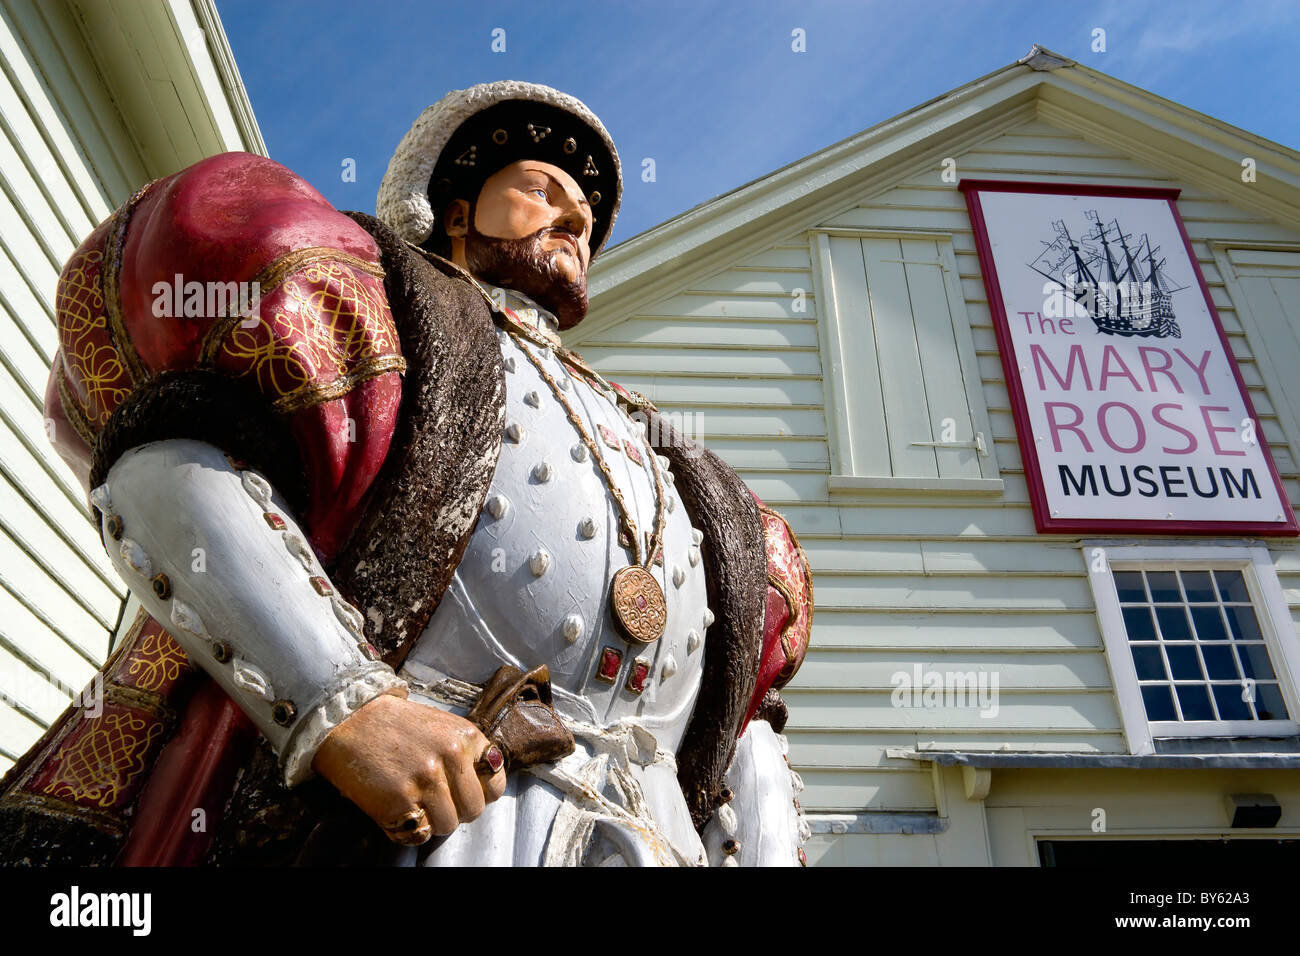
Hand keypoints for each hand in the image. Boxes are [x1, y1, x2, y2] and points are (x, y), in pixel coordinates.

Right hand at [311, 691, 506, 844]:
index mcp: (466, 737)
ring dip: (433, 821)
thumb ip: (467, 753)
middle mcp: (450, 757)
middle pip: (474, 809)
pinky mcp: (399, 801)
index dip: (481, 793)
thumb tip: (488, 784)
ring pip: (449, 825)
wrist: (349, 720)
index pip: (496, 784)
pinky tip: (398, 808)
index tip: (464, 792)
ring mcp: (425, 780)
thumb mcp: (442, 727)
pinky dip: (410, 829)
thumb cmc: (396, 726)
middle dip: (457, 810)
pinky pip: (420, 834)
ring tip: (415, 803)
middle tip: (436, 800)